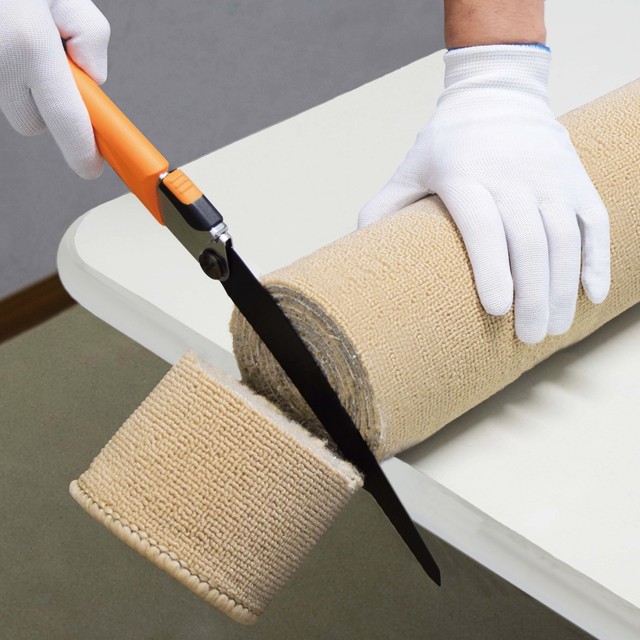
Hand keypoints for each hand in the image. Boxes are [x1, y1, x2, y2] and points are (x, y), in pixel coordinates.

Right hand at [0, 0, 109, 178]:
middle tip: (52, 67)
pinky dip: (4, 66)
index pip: (65, 119)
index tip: (91, 167)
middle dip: (49, 108)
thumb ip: (90, 38)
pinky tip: (4, 36)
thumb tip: (90, 78)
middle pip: (32, 121)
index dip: (81, 150)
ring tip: (19, 37)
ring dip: (22, 84)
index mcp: (28, 44)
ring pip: (10, 102)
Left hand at [358, 44, 609, 343]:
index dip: (491, 267)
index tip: (496, 309)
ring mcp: (549, 176)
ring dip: (563, 287)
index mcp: (465, 175)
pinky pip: (594, 221)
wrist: (497, 94)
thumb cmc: (446, 142)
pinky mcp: (575, 178)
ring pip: (564, 237)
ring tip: (554, 329)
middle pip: (528, 240)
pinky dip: (596, 259)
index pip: (482, 225)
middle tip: (527, 338)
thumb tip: (356, 250)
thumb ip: (384, 207)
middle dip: (532, 294)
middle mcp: (512, 175)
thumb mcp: (410, 168)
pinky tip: (591, 295)